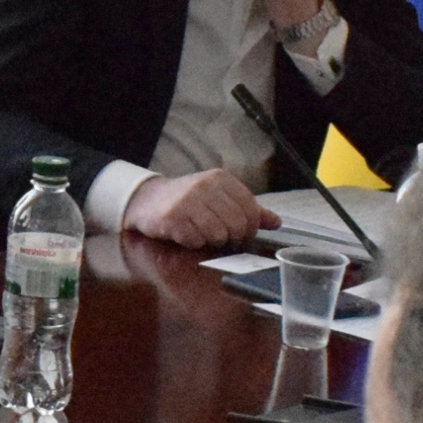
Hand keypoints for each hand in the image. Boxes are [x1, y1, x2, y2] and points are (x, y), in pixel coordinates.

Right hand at [119, 168, 264, 251]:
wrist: (147, 200)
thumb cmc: (187, 201)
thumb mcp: (219, 198)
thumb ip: (248, 209)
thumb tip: (276, 222)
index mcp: (221, 179)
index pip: (251, 209)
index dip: (251, 229)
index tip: (242, 236)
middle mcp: (206, 186)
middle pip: (238, 224)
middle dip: (234, 239)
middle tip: (224, 241)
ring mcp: (188, 201)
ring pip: (219, 234)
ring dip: (213, 242)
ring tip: (203, 235)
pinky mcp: (173, 218)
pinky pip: (196, 241)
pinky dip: (194, 244)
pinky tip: (187, 235)